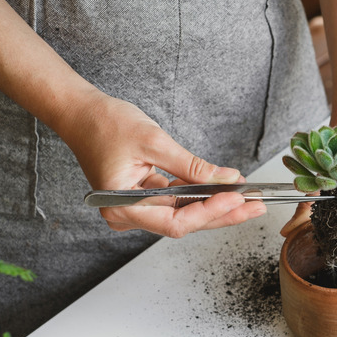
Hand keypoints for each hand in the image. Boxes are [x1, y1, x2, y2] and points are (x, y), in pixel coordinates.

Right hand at [61, 93, 266, 236]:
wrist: (81, 113)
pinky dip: (202, 196)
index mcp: (122, 207)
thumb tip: (227, 178)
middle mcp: (127, 215)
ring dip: (217, 206)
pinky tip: (228, 191)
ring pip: (185, 214)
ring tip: (249, 200)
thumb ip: (192, 165)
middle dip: (223, 214)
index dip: (210, 212)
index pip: (176, 221)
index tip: (238, 199)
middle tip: (256, 206)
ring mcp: (136, 209)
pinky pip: (178, 202)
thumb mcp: (155, 141)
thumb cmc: (106, 124)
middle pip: (185, 223)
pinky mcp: (144, 198)